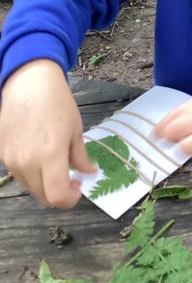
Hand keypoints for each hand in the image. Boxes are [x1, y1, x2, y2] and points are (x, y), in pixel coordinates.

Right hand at [0, 59, 94, 207]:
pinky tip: (41, 157)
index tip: (79, 187)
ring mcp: (12, 160)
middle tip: (73, 179)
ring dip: (45, 184)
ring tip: (58, 166)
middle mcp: (27, 162)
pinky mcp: (2, 156)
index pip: (56, 195)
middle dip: (59, 193)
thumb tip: (89, 173)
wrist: (29, 85)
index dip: (70, 199)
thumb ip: (81, 156)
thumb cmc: (58, 104)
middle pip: (42, 196)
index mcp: (50, 155)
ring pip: (30, 187)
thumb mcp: (76, 129)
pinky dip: (33, 174)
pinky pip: (19, 174)